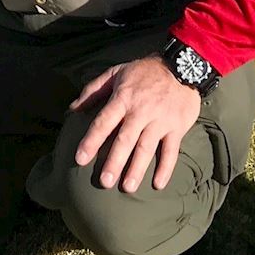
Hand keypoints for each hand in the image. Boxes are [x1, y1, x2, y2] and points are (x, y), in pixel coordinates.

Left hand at [69, 54, 202, 193]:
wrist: (182, 65)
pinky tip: (157, 184)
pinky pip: (171, 151)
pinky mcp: (177, 127)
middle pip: (125, 140)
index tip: (80, 158)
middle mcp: (140, 111)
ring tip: (127, 188)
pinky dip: (166, 168)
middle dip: (114, 162)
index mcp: (123, 98)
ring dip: (137, 169)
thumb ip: (93, 90)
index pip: (104, 122)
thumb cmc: (144, 71)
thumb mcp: (115, 73)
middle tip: (104, 182)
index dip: (91, 141)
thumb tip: (73, 108)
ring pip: (146, 148)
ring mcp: (160, 121)